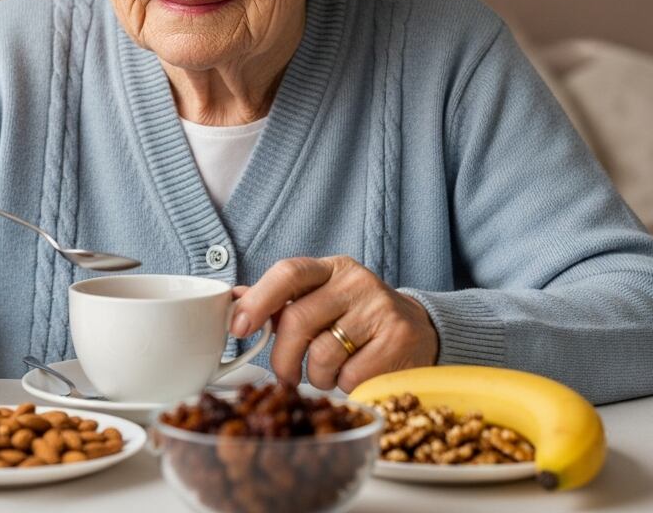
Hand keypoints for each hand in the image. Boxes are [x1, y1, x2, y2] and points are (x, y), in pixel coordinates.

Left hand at [231, 256, 438, 392]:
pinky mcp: (398, 339)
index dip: (258, 300)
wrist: (418, 331)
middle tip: (285, 376)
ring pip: (322, 354)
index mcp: (331, 268)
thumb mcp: (321, 300)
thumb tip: (234, 300)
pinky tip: (355, 375)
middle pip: (298, 320)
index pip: (288, 273)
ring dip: (317, 375)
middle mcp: (356, 282)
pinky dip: (344, 384)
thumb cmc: (356, 319)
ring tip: (330, 372)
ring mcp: (380, 309)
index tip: (239, 329)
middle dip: (282, 358)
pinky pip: (350, 375)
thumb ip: (280, 302)